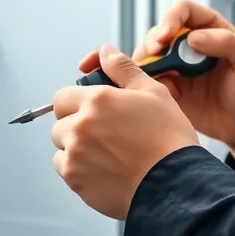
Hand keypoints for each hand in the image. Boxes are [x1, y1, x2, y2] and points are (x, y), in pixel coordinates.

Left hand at [50, 45, 199, 218]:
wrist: (175, 183)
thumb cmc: (168, 140)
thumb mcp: (154, 92)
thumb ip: (124, 69)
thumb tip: (106, 53)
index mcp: (97, 100)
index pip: (63, 96)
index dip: (77, 102)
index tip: (92, 111)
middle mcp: (80, 126)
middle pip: (60, 123)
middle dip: (76, 126)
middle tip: (106, 133)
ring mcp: (74, 155)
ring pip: (61, 147)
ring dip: (76, 148)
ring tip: (108, 153)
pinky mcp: (76, 181)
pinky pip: (66, 170)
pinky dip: (79, 170)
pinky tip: (106, 169)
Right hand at [77, 0, 234, 182]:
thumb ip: (229, 45)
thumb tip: (194, 37)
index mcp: (211, 29)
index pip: (184, 11)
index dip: (171, 19)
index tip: (166, 37)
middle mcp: (188, 44)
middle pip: (159, 32)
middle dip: (151, 43)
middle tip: (152, 58)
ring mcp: (175, 66)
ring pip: (146, 56)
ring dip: (138, 63)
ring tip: (134, 75)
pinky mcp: (165, 88)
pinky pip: (143, 80)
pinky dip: (132, 81)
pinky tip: (125, 86)